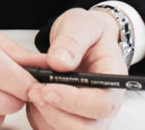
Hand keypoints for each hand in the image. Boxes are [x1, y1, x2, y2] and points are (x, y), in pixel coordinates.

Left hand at [25, 9, 125, 129]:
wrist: (84, 40)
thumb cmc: (87, 33)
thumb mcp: (81, 25)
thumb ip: (72, 40)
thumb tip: (59, 62)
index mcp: (113, 82)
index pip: (102, 105)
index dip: (74, 102)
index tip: (46, 88)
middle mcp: (104, 106)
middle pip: (86, 128)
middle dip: (54, 112)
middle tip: (32, 90)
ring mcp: (89, 117)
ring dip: (43, 116)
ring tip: (32, 89)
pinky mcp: (70, 121)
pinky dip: (37, 118)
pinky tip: (32, 97)